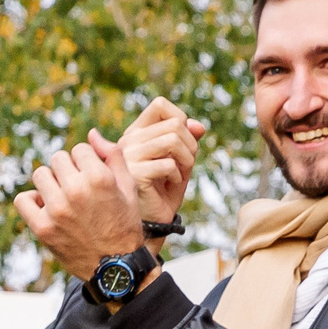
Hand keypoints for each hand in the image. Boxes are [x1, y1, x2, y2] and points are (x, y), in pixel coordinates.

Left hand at [13, 131, 155, 287]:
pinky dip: (31, 201)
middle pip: (58, 159)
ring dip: (50, 183)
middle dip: (68, 170)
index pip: (79, 149)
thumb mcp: (128, 187)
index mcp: (99, 177)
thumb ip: (112, 155)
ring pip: (40, 175)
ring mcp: (57, 209)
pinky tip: (45, 207)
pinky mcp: (43, 227)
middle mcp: (76, 191)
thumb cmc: (124, 224)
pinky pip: (23, 199)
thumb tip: (91, 133)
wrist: (116, 268)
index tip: (91, 178)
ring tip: (62, 198)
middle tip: (77, 190)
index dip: (86, 162)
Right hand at [119, 97, 207, 228]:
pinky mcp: (134, 174)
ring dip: (187, 159)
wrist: (152, 223)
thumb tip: (199, 126)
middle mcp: (128, 141)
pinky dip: (178, 175)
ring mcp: (128, 156)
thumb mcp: (179, 161)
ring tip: (181, 174)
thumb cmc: (163, 192)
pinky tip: (172, 185)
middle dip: (191, 145)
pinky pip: (168, 164)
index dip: (181, 118)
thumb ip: (188, 141)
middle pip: (174, 124)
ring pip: (172, 139)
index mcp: (136, 133)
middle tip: (188, 164)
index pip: (160, 105)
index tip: (185, 140)